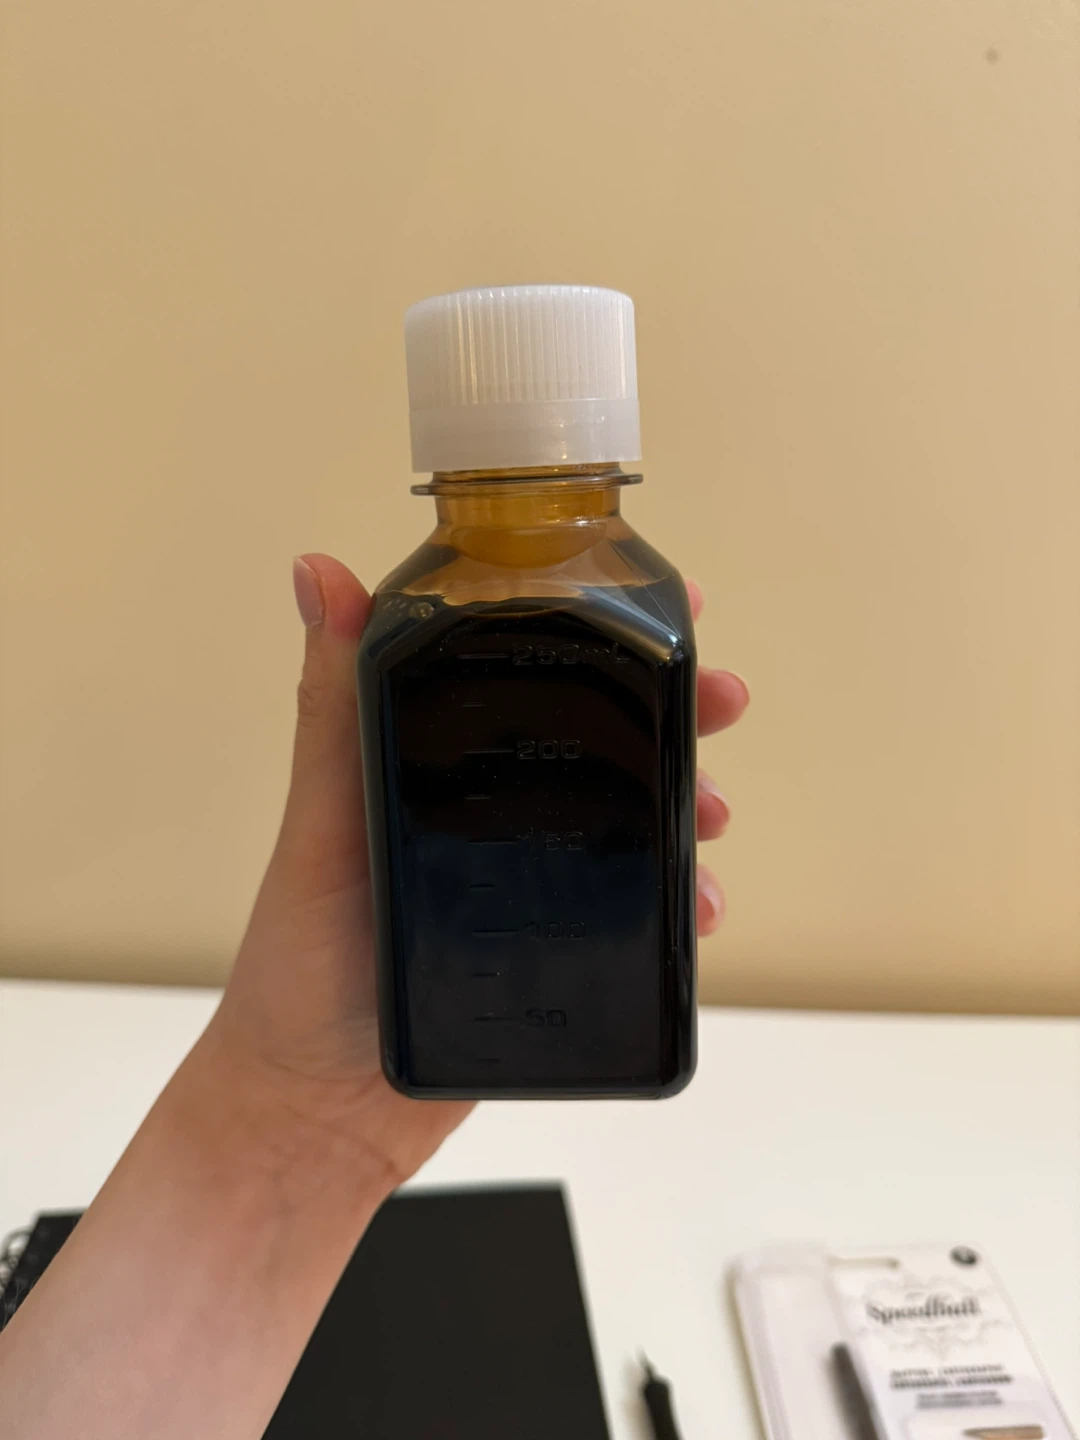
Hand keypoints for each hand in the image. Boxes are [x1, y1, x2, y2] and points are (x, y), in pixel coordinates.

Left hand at [210, 556, 749, 1193]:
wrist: (320, 1109)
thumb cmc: (302, 963)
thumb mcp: (325, 819)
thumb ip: (333, 703)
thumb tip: (315, 570)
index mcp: (441, 762)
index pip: (527, 672)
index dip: (595, 631)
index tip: (661, 602)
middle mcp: (493, 811)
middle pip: (600, 741)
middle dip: (671, 713)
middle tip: (722, 701)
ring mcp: (529, 880)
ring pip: (632, 821)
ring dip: (688, 804)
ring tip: (713, 817)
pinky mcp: (556, 947)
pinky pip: (634, 909)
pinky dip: (676, 899)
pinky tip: (699, 908)